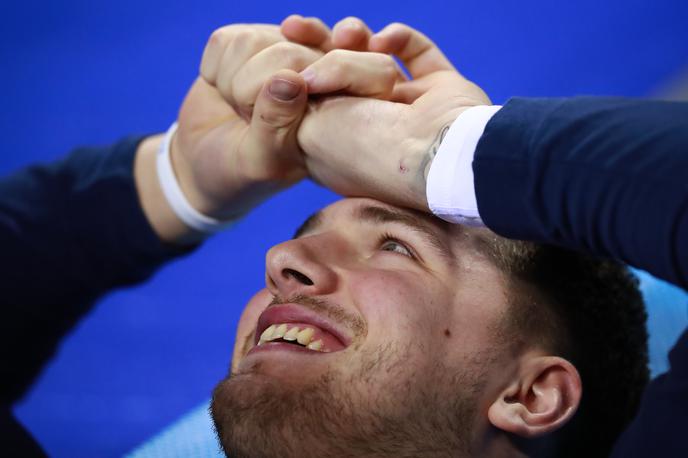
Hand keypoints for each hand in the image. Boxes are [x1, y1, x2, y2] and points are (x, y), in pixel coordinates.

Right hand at [136, 19, 401, 242]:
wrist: (202, 163)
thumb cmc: (242, 173)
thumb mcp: (262, 161)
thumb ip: (276, 125)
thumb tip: (289, 79)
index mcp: (346, 108)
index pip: (368, 70)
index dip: (342, 68)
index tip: (310, 85)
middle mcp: (322, 72)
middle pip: (296, 51)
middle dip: (258, 85)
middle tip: (247, 115)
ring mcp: (284, 52)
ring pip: (256, 40)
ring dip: (234, 79)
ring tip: (238, 108)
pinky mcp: (247, 42)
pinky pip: (228, 40)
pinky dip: (215, 68)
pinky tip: (222, 91)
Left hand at [283, 18, 490, 211]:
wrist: (430, 153)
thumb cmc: (366, 148)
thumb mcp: (311, 127)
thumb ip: (296, 102)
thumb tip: (294, 73)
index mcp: (339, 147)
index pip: (311, 99)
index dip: (294, 72)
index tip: (278, 48)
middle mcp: (370, 127)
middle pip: (338, 74)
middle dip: (318, 48)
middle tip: (293, 27)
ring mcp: (406, 109)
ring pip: (372, 60)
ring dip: (355, 42)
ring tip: (346, 36)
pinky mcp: (438, 90)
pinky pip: (415, 51)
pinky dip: (399, 38)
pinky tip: (384, 41)